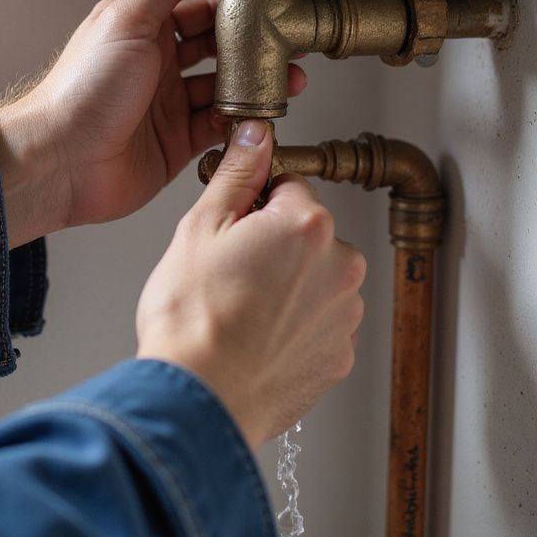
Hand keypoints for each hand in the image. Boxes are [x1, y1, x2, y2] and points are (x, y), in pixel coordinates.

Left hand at [0, 0, 319, 247]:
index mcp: (145, 29)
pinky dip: (242, 119)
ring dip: (258, 79)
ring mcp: (169, 104)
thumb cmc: (79, 92)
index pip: (202, 1)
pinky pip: (220, 126)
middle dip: (258, 39)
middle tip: (291, 36)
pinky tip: (258, 112)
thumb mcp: (125, 19)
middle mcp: (158, 64)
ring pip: (226, 85)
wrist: (59, 161)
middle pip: (221, 44)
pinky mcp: (177, 142)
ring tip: (288, 75)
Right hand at [135, 120, 366, 449]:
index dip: (254, 206)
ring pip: (314, 281)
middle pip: (307, 235)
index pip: (289, 188)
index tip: (234, 228)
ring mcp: (344, 316)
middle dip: (274, 246)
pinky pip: (317, 325)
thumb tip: (256, 136)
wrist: (200, 399)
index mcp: (308, 224)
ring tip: (240, 312)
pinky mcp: (340, 358)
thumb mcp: (201, 227)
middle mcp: (341, 266)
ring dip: (287, 288)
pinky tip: (256, 339)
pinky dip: (293, 328)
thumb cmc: (193, 319)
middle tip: (229, 274)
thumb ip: (237, 173)